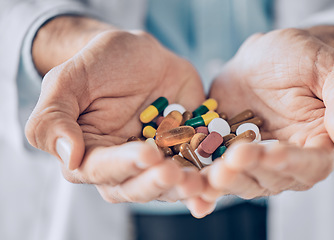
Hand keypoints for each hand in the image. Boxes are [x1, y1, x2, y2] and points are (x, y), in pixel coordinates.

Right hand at [25, 17, 212, 214]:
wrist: (141, 55)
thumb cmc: (100, 64)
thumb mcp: (68, 80)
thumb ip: (55, 118)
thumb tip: (70, 158)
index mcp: (90, 153)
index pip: (101, 169)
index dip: (124, 165)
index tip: (148, 154)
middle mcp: (123, 166)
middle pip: (136, 187)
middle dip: (157, 183)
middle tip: (176, 173)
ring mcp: (157, 160)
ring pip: (168, 185)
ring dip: (184, 188)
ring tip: (201, 183)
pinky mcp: (184, 151)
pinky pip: (195, 169)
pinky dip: (207, 180)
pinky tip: (218, 185)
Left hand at [205, 27, 333, 198]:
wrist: (262, 59)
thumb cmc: (302, 59)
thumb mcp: (331, 67)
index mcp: (322, 144)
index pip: (313, 163)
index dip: (293, 161)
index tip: (271, 151)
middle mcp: (291, 162)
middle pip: (274, 178)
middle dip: (251, 172)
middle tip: (230, 163)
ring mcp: (258, 163)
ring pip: (243, 181)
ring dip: (225, 183)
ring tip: (207, 177)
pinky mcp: (230, 157)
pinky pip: (217, 173)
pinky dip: (203, 184)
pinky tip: (189, 189)